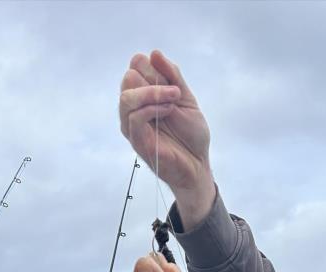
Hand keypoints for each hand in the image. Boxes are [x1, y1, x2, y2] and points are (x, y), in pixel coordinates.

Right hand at [119, 51, 212, 197]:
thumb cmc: (192, 135)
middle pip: (128, 77)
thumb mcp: (186, 98)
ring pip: (127, 97)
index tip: (173, 81)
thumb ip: (172, 76)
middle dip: (153, 79)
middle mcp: (135, 108)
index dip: (153, 67)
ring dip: (153, 93)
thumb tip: (154, 53)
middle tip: (175, 92)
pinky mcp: (137, 141)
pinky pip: (134, 117)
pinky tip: (169, 111)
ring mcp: (133, 125)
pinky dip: (152, 108)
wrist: (198, 164)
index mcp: (145, 95)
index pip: (136, 65)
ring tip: (174, 100)